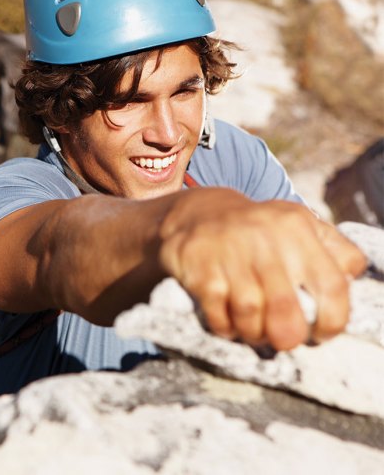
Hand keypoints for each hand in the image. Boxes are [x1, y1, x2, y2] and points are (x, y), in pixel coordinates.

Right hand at [158, 189, 367, 350]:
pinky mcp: (198, 266)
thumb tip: (356, 276)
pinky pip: (217, 313)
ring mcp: (228, 253)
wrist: (197, 213)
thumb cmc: (258, 229)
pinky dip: (225, 327)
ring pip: (250, 314)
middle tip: (284, 341)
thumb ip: (334, 249)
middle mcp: (264, 239)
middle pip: (286, 308)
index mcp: (296, 229)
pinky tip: (228, 322)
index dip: (333, 321)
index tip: (321, 334)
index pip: (331, 285)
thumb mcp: (299, 224)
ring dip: (253, 333)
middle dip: (287, 336)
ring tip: (254, 332)